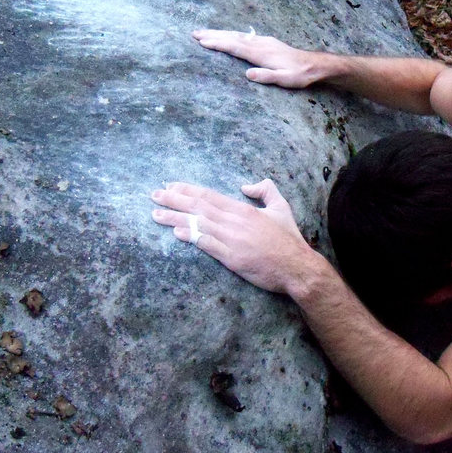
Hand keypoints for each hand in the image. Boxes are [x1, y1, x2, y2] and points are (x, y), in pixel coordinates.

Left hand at [151, 179, 320, 293]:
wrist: (297, 267)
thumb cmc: (289, 239)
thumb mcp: (281, 207)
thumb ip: (266, 190)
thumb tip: (246, 185)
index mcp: (244, 209)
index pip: (210, 196)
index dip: (188, 190)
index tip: (170, 186)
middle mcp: (235, 222)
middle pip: (199, 207)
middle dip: (174, 200)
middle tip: (154, 195)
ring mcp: (233, 240)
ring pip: (199, 224)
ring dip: (175, 218)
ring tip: (156, 214)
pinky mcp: (233, 258)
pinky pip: (208, 245)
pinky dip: (192, 237)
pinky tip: (177, 233)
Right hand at [192, 29, 321, 88]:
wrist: (313, 64)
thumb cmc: (299, 75)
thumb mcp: (284, 80)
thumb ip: (267, 76)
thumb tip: (248, 74)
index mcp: (261, 53)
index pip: (235, 47)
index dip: (218, 44)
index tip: (202, 42)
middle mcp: (260, 44)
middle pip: (232, 37)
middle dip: (213, 35)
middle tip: (194, 33)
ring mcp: (263, 41)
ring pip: (237, 34)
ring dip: (220, 33)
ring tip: (204, 32)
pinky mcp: (267, 41)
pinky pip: (244, 35)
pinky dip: (231, 34)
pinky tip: (227, 34)